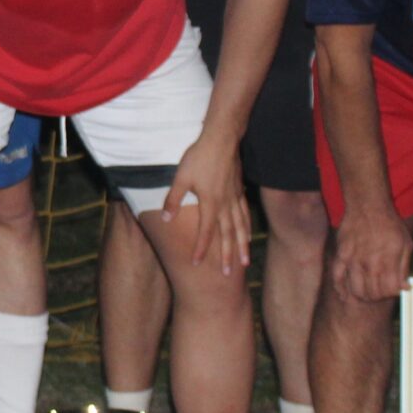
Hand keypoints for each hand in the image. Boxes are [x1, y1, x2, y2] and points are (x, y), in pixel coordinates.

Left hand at [157, 134, 248, 271]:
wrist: (221, 139)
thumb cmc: (199, 157)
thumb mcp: (181, 178)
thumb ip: (173, 199)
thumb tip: (165, 218)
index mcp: (210, 203)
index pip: (205, 233)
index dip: (201, 249)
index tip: (197, 264)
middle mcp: (225, 205)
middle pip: (227, 235)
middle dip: (226, 256)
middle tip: (227, 274)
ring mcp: (234, 198)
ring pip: (240, 227)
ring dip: (241, 246)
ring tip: (244, 262)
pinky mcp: (239, 190)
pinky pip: (244, 214)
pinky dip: (246, 227)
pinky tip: (247, 235)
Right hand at [327, 202, 412, 302]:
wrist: (368, 206)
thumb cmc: (390, 225)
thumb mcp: (406, 244)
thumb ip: (404, 268)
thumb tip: (404, 288)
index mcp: (388, 261)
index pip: (389, 291)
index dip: (392, 293)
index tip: (393, 288)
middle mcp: (370, 264)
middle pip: (373, 294)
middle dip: (379, 296)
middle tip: (380, 290)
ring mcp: (353, 261)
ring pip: (356, 290)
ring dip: (363, 296)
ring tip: (367, 293)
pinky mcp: (341, 256)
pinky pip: (337, 278)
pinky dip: (341, 290)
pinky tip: (345, 296)